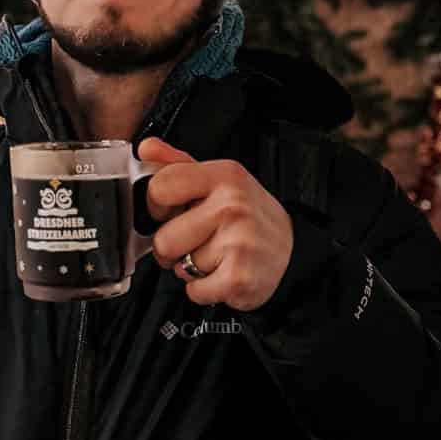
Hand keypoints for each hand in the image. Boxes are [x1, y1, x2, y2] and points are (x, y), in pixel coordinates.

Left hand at [137, 136, 292, 311]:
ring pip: (179, 267)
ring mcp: (236, 242)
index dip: (157, 206)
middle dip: (173, 248)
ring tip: (217, 255)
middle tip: (199, 240)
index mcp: (224, 176)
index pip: (160, 187)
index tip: (171, 211)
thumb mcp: (220, 180)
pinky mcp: (238, 278)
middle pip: (163, 239)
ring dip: (191, 268)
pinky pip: (194, 291)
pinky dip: (204, 289)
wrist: (293, 249)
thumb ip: (178, 164)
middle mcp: (231, 206)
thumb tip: (147, 149)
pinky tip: (223, 273)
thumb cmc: (250, 215)